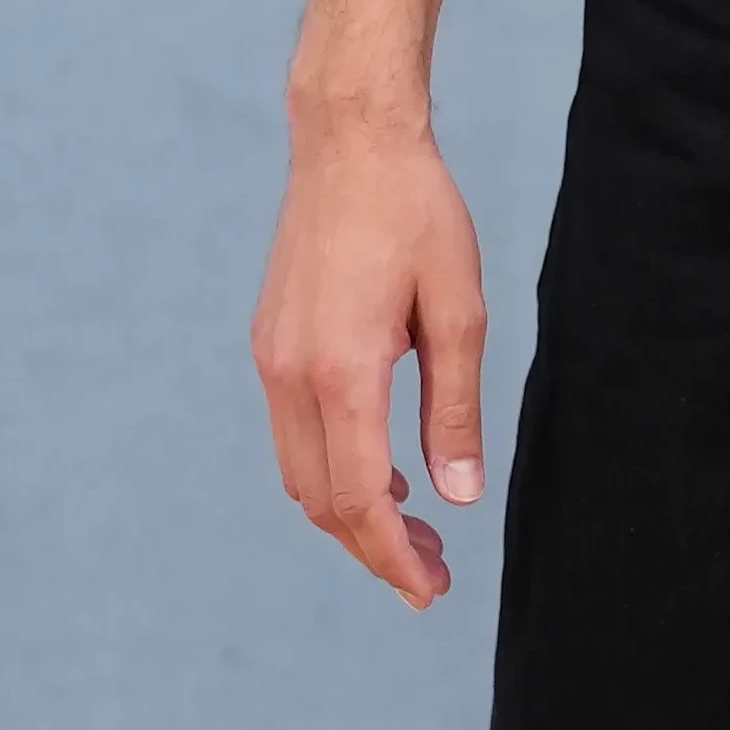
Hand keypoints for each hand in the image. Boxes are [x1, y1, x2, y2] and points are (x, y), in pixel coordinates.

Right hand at [252, 0, 486, 606]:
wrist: (349, 140)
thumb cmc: (416, 213)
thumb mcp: (459, 310)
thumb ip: (456, 408)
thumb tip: (458, 494)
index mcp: (341, 370)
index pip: (359, 497)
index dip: (392, 556)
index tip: (430, 590)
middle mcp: (291, 372)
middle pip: (320, 500)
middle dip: (373, 549)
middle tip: (433, 576)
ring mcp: (271, 358)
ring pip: (300, 474)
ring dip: (351, 514)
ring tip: (414, 531)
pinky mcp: (270, 344)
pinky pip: (294, 435)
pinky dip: (333, 470)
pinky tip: (385, 471)